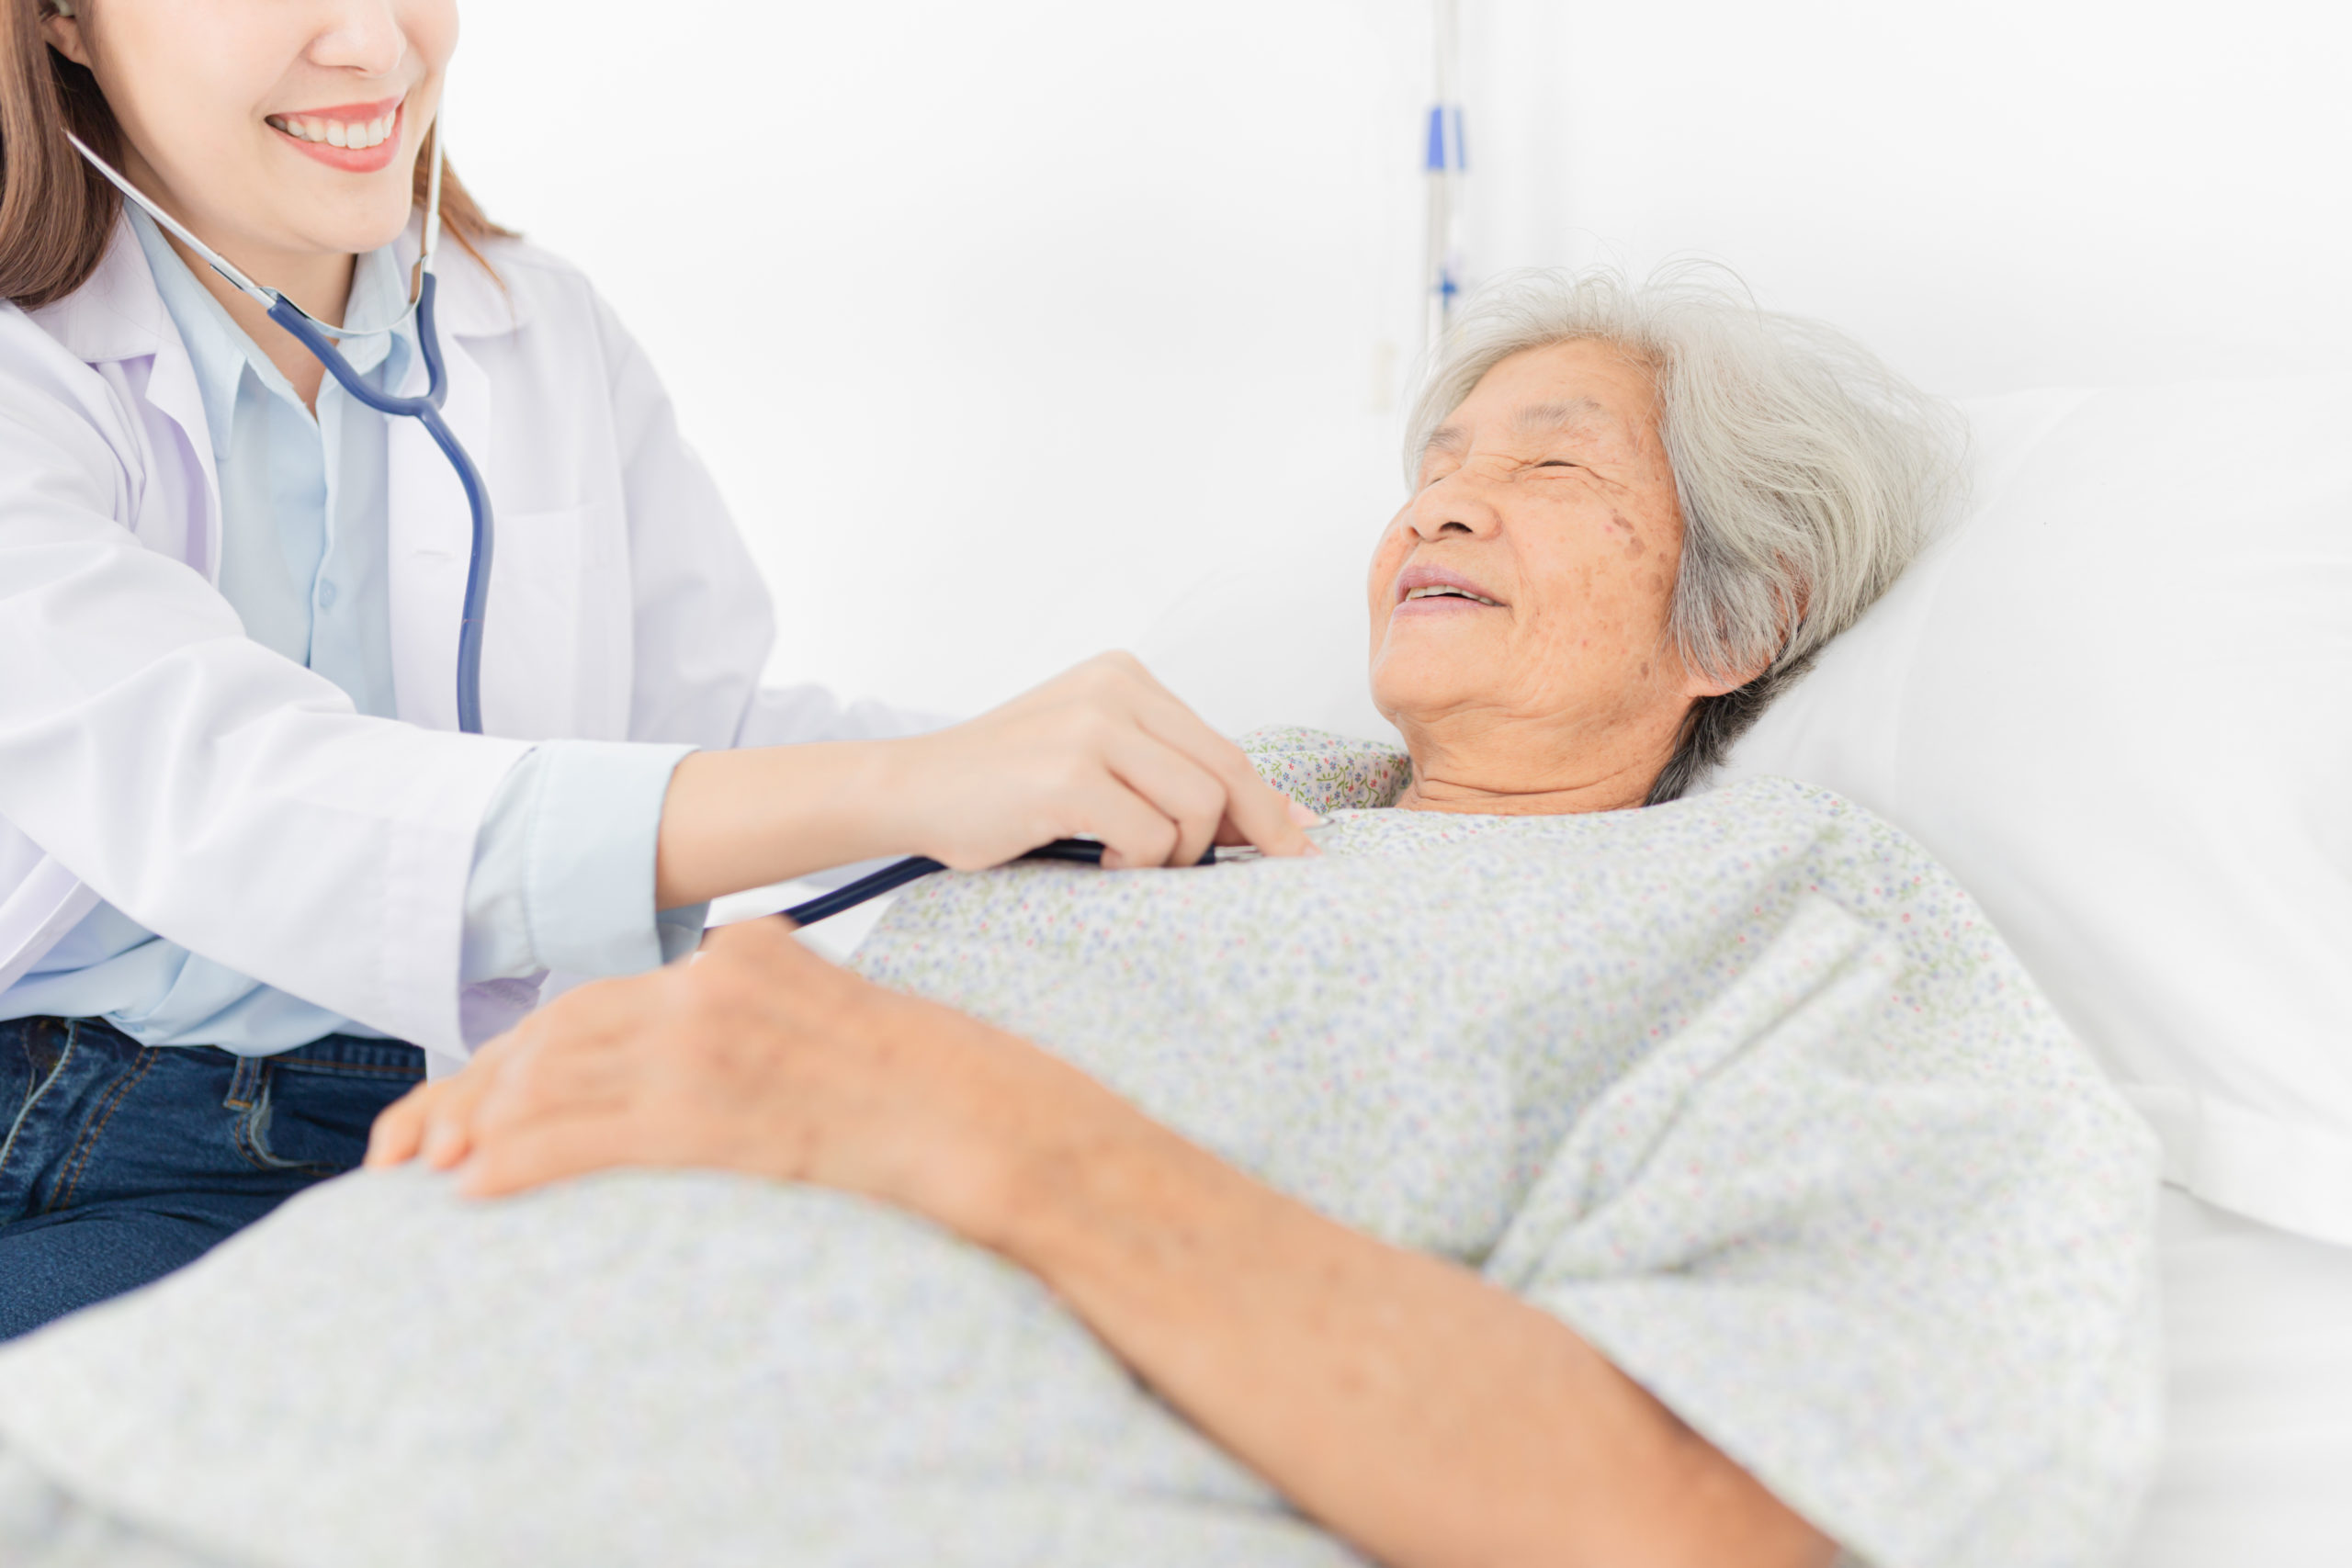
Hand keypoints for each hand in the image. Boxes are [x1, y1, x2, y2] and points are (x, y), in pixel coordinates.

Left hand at [366, 921, 1105, 1235]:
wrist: (992, 1120)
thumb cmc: (935, 1083)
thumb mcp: (840, 1015)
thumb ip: (770, 1009)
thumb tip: (716, 1033)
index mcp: (742, 952)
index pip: (599, 1000)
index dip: (521, 1052)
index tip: (472, 1094)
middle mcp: (713, 983)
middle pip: (560, 1032)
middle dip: (475, 1089)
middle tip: (414, 1141)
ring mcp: (709, 1046)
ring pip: (557, 1079)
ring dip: (480, 1127)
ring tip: (430, 1171)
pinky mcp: (712, 1113)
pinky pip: (587, 1137)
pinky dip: (519, 1162)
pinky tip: (475, 1191)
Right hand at [877, 651, 1319, 871]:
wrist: (909, 789)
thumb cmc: (1003, 788)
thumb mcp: (1094, 760)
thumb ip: (1170, 776)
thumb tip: (1283, 823)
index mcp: (1125, 677)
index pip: (1222, 746)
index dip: (1267, 803)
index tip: (1298, 844)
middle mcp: (1114, 689)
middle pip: (1224, 772)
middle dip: (1252, 832)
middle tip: (1265, 874)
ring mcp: (1091, 728)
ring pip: (1198, 806)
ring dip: (1179, 855)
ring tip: (1134, 864)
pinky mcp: (1068, 774)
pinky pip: (1150, 836)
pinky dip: (1138, 865)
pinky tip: (1104, 865)